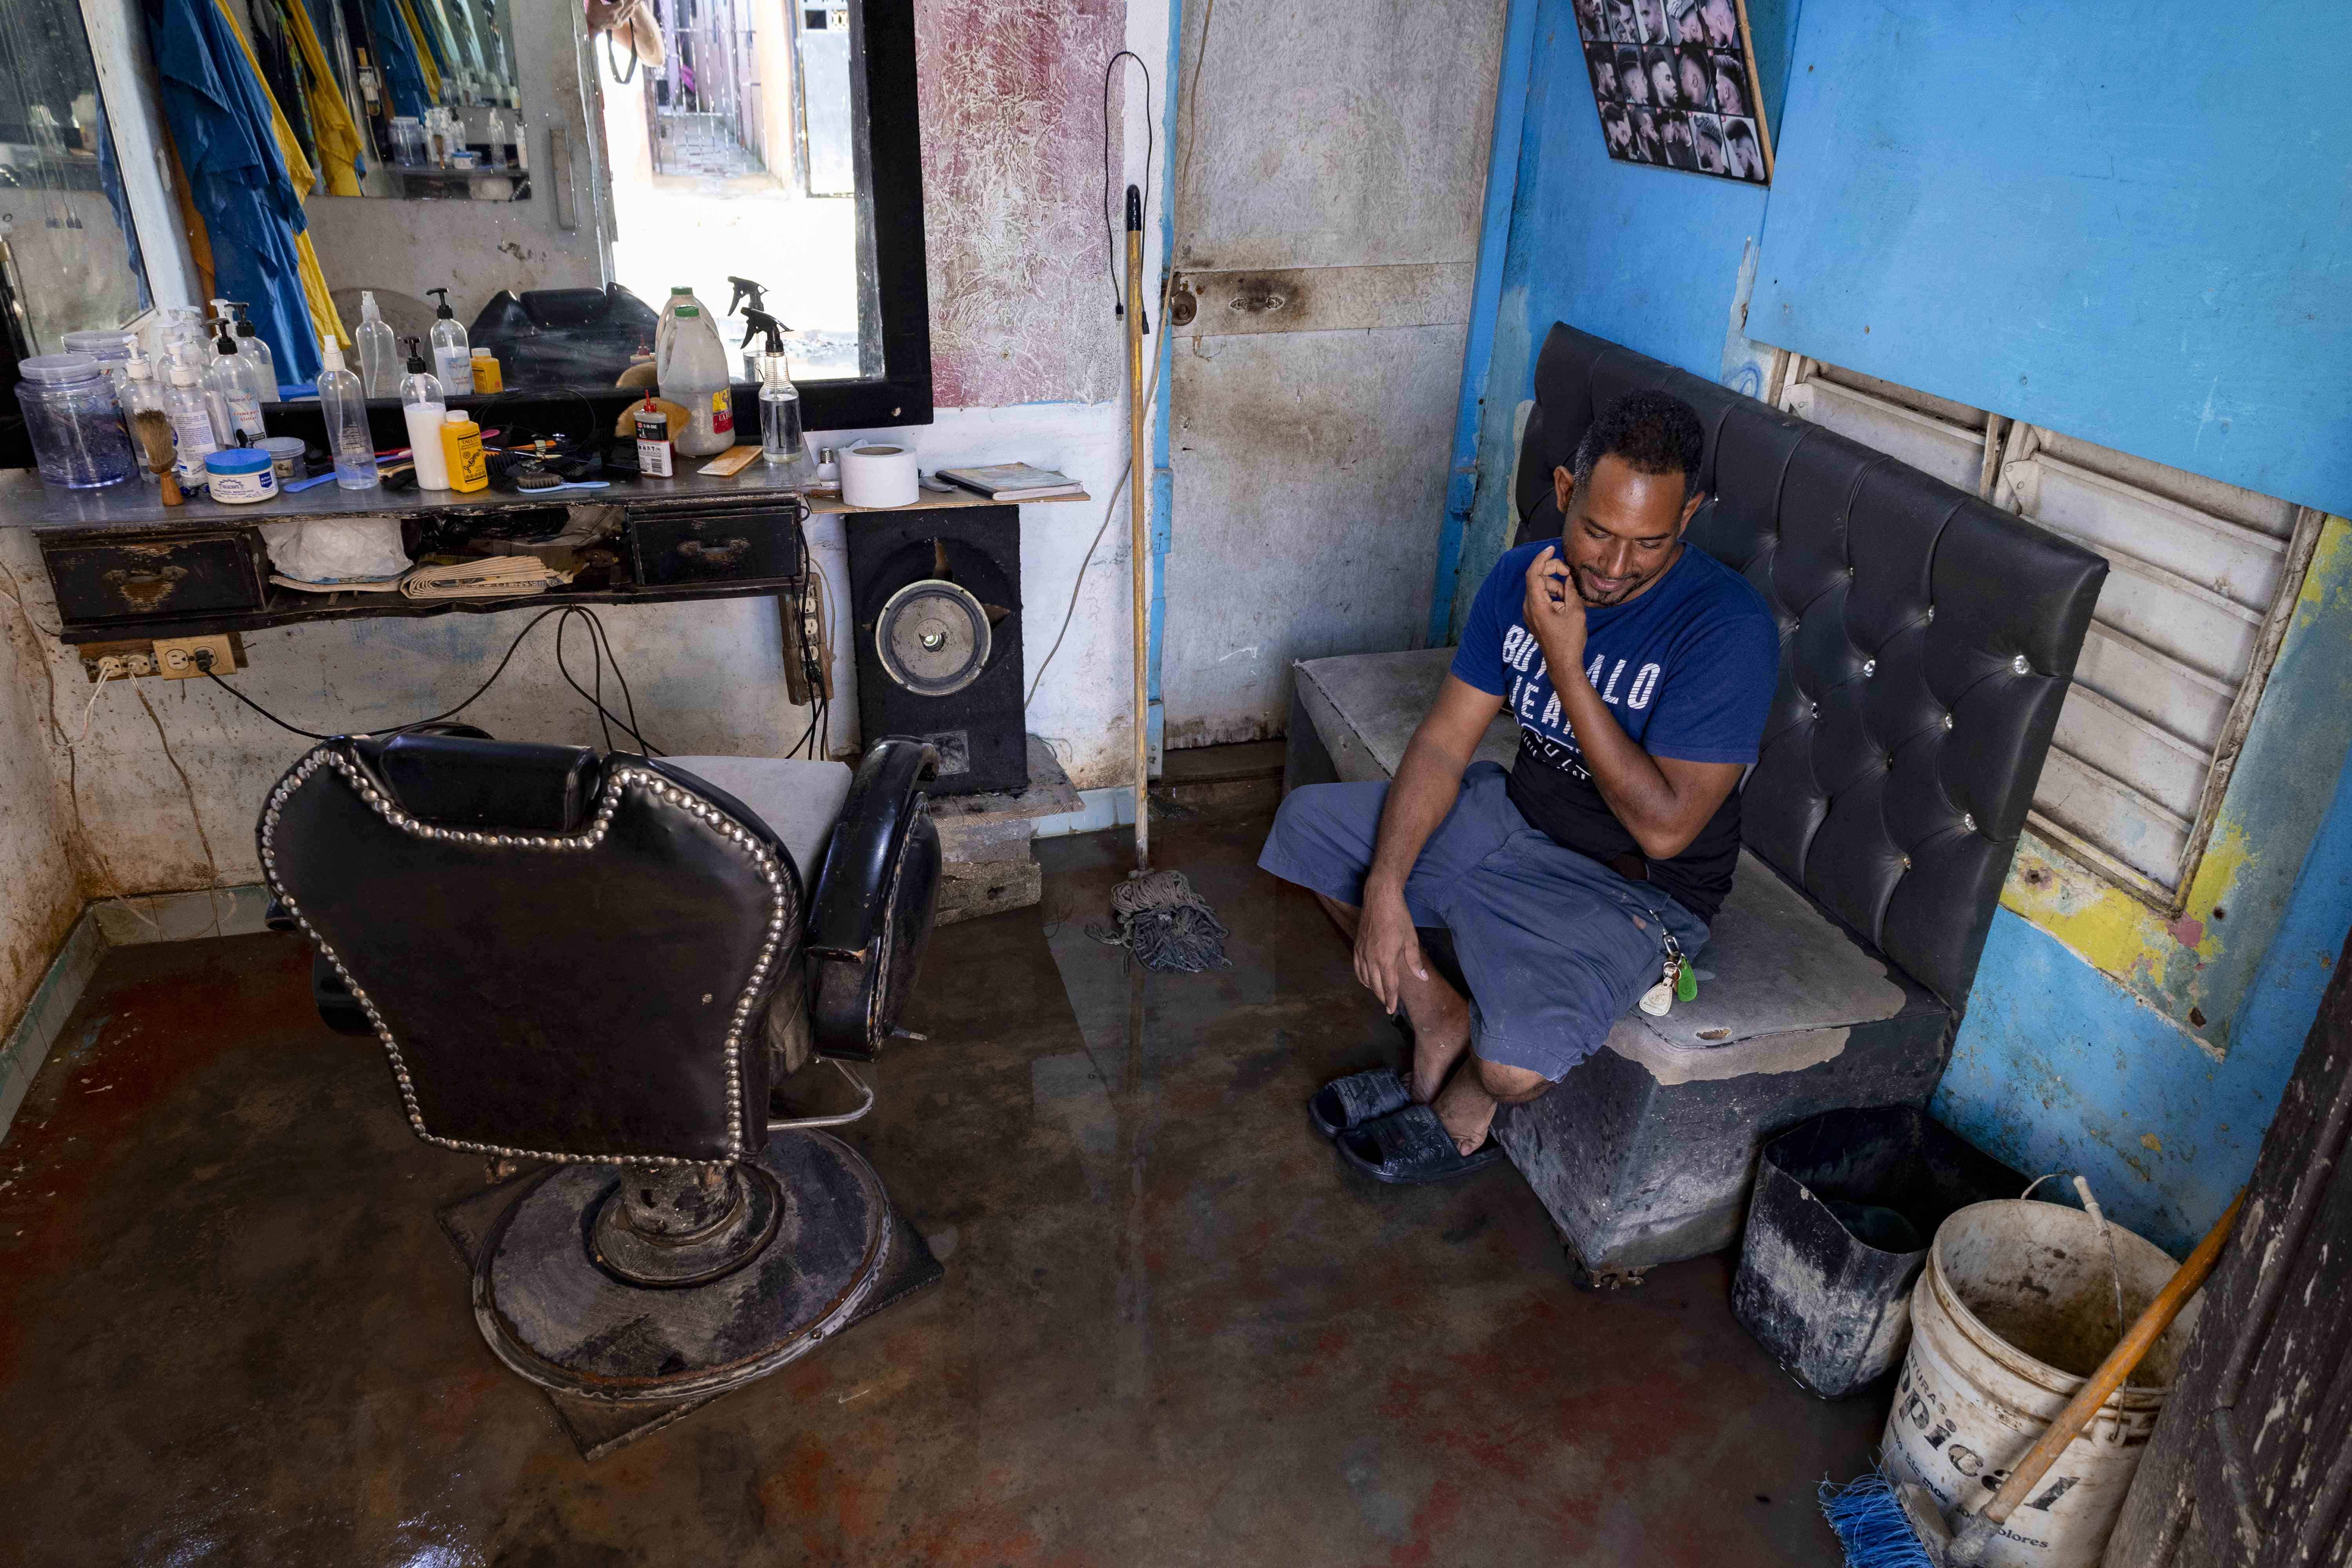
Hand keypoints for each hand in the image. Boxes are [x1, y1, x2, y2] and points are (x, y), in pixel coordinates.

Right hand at [1354, 885, 1426, 1014]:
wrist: (1380, 897)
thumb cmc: (1398, 917)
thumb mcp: (1411, 939)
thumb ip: (1415, 961)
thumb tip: (1423, 978)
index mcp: (1386, 959)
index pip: (1388, 986)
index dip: (1391, 1000)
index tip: (1392, 1011)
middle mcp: (1371, 958)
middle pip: (1375, 985)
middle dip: (1382, 997)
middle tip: (1388, 1006)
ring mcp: (1361, 952)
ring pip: (1364, 978)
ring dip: (1371, 988)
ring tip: (1379, 994)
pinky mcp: (1357, 945)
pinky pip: (1356, 967)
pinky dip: (1361, 977)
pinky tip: (1366, 979)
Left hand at [1523, 545, 1587, 673]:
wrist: (1563, 663)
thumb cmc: (1570, 640)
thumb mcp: (1575, 611)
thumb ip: (1571, 590)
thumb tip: (1569, 576)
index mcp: (1536, 604)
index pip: (1533, 573)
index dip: (1541, 558)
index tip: (1552, 549)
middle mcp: (1528, 607)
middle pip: (1536, 577)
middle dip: (1552, 570)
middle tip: (1568, 572)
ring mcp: (1529, 612)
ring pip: (1539, 587)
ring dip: (1555, 584)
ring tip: (1569, 595)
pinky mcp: (1534, 616)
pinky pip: (1541, 597)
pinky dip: (1552, 593)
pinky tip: (1565, 601)